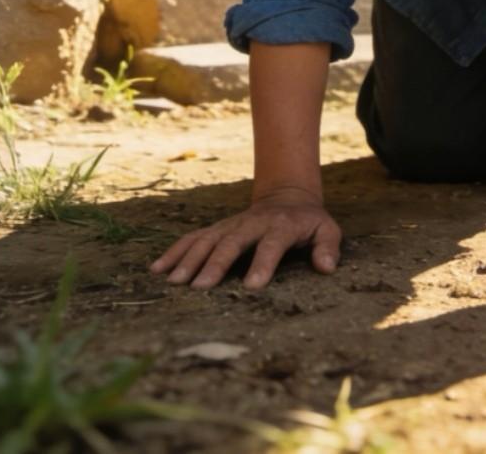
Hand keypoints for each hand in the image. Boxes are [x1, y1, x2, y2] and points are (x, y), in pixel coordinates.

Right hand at [149, 186, 341, 289]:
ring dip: (190, 258)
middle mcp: (252, 223)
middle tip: (201, 287)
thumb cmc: (309, 222)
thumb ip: (328, 247)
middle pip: (233, 241)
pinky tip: (157, 269)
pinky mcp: (217, 228)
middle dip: (216, 263)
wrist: (288, 197)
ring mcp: (231, 224)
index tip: (253, 286)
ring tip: (174, 282)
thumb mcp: (327, 230)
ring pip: (208, 239)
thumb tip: (326, 267)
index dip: (263, 263)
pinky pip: (192, 237)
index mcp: (282, 226)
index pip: (272, 244)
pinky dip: (175, 251)